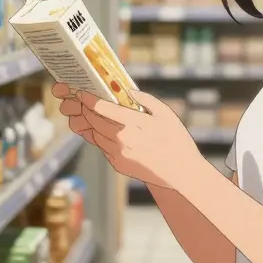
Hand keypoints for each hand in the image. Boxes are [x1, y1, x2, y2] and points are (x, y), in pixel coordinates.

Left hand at [52, 83, 201, 189]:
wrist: (182, 171)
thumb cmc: (177, 140)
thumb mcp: (166, 113)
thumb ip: (146, 100)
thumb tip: (130, 91)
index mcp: (133, 123)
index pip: (102, 108)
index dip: (88, 99)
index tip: (81, 93)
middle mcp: (122, 139)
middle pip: (95, 121)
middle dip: (86, 110)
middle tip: (82, 102)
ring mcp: (119, 154)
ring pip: (96, 135)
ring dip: (91, 124)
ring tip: (91, 115)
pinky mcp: (119, 165)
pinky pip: (103, 148)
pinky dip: (100, 138)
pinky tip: (103, 132)